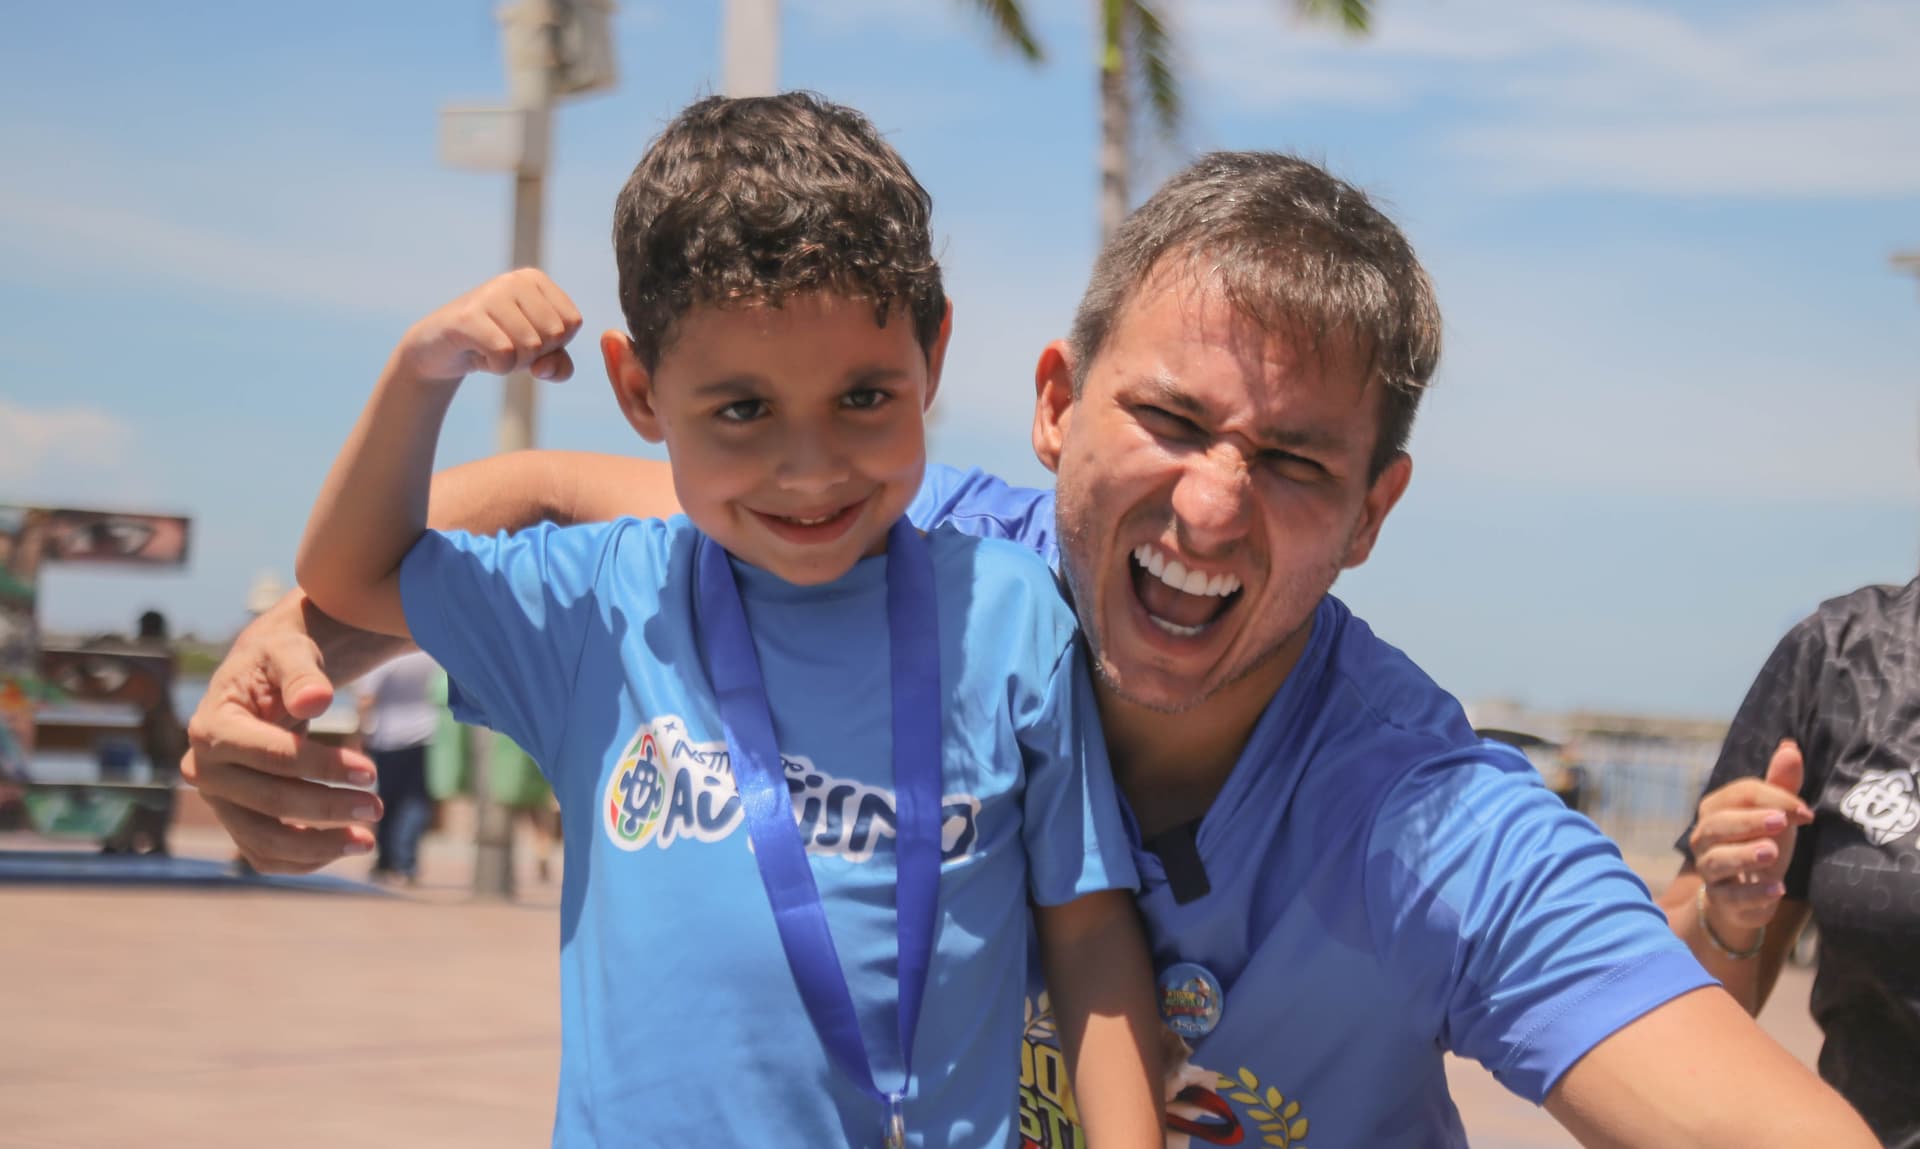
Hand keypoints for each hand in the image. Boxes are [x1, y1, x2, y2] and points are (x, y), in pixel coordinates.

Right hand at [181, 601, 386, 873]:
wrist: (265, 676)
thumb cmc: (280, 658)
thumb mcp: (290, 651)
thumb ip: (302, 674)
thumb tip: (317, 700)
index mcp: (210, 727)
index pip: (271, 757)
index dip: (323, 767)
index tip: (372, 772)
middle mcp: (203, 770)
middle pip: (269, 803)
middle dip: (327, 808)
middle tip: (377, 808)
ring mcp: (217, 799)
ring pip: (263, 840)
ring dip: (317, 846)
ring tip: (367, 841)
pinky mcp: (234, 818)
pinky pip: (263, 854)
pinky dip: (303, 858)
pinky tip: (342, 846)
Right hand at [394, 268, 582, 384]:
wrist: (439, 351)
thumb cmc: (495, 347)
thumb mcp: (536, 358)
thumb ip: (558, 365)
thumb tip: (545, 367)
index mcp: (534, 279)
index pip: (572, 322)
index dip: (554, 344)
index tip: (526, 338)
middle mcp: (514, 279)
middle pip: (554, 336)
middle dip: (533, 355)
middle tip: (506, 346)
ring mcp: (489, 294)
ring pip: (530, 347)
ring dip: (513, 363)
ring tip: (491, 350)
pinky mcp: (468, 317)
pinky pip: (505, 354)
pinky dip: (498, 367)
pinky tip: (480, 356)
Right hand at [1688, 739, 1813, 932]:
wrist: (1746, 895)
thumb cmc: (1761, 844)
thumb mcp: (1775, 815)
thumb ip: (1780, 784)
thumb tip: (1789, 746)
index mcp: (1717, 809)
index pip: (1740, 794)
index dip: (1774, 798)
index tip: (1806, 812)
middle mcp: (1704, 837)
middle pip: (1719, 824)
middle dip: (1749, 821)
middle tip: (1781, 822)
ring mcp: (1709, 869)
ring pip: (1717, 860)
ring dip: (1744, 855)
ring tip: (1772, 852)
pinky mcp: (1721, 900)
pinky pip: (1731, 897)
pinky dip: (1753, 894)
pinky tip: (1776, 889)